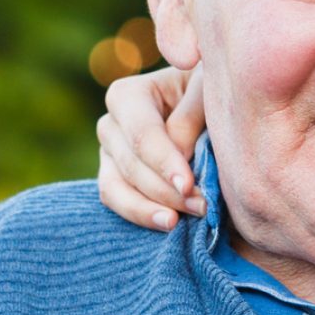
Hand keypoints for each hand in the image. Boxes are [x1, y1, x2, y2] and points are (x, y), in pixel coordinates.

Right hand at [97, 66, 206, 229]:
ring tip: (177, 223)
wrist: (203, 107)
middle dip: (165, 191)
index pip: (143, 135)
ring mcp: (108, 154)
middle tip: (202, 206)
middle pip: (130, 165)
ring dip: (148, 209)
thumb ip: (191, 116)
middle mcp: (110, 124)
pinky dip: (141, 215)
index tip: (189, 185)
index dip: (164, 163)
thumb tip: (178, 156)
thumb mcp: (206, 91)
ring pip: (114, 188)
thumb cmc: (207, 92)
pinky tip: (168, 223)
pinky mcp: (113, 177)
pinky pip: (116, 201)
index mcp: (128, 96)